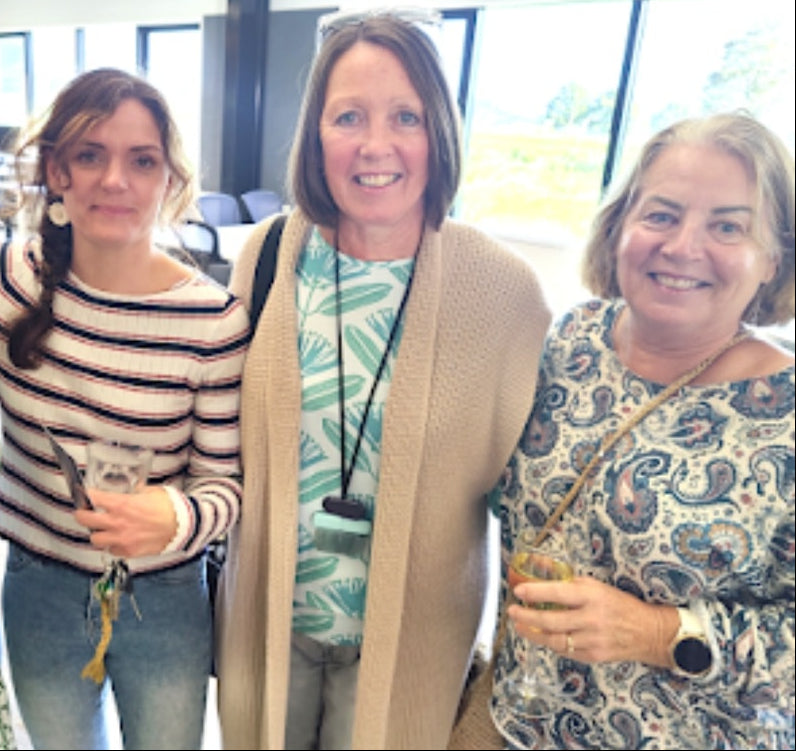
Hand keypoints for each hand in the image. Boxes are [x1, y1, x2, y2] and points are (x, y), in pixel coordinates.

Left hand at [74, 485, 176, 557]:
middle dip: (82, 515)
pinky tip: (119, 540)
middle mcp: (117, 522)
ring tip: (102, 530)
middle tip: (84, 513)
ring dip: (97, 533)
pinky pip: (112, 550)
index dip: (87, 494)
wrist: (183, 527)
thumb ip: (138, 491)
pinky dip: (113, 546)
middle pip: (85, 520)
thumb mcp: (153, 491)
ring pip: (95, 539)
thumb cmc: (171, 507)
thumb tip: (134, 490)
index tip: (86, 494)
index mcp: (122, 504)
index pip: (94, 497)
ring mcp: (121, 539)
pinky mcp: (128, 551)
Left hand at [508, 575, 679, 668]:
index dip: (535, 592)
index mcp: (592, 596)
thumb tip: (545, 579)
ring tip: (519, 626)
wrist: (648, 632)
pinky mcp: (593, 656)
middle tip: (512, 612)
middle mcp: (591, 619)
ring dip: (533, 634)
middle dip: (526, 616)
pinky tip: (541, 637)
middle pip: (551, 620)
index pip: (558, 593)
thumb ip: (572, 585)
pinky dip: (551, 644)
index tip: (519, 591)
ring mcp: (592, 640)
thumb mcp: (598, 586)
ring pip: (554, 640)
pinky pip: (565, 651)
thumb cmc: (620, 604)